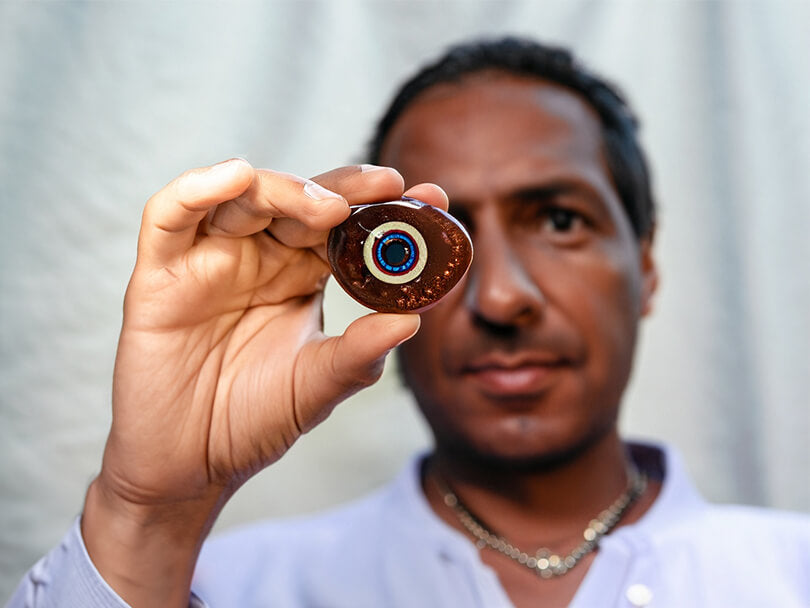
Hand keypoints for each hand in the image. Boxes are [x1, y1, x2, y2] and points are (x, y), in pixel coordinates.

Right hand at [81, 159, 447, 605]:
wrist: (188, 468)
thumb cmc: (253, 421)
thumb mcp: (317, 386)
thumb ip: (360, 354)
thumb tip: (413, 322)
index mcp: (301, 274)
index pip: (344, 225)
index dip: (383, 207)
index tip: (431, 196)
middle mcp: (258, 256)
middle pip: (298, 199)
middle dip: (344, 189)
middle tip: (384, 189)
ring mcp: (209, 260)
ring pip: (243, 197)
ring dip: (285, 189)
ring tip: (326, 207)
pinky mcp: (159, 273)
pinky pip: (170, 216)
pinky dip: (198, 190)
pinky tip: (235, 177)